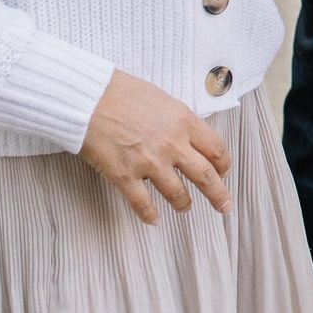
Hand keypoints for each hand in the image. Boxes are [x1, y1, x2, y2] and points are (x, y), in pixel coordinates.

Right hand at [79, 69, 232, 223]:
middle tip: (224, 206)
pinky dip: (149, 215)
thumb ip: (179, 120)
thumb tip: (188, 136)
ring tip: (185, 207)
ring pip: (177, 194)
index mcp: (184, 121)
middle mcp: (172, 144)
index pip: (216, 149)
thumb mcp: (163, 99)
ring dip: (183, 204)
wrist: (88, 98)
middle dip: (218, 195)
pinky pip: (142, 203)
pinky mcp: (124, 176)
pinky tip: (154, 220)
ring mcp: (149, 162)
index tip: (223, 172)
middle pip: (205, 176)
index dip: (223, 165)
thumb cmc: (122, 93)